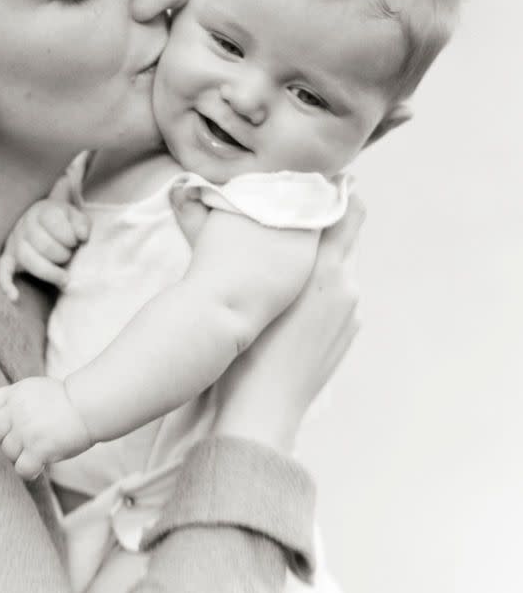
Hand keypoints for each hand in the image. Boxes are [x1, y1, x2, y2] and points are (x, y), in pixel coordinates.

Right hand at [0, 199, 89, 301]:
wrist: (45, 221)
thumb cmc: (64, 223)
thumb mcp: (76, 217)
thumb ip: (82, 224)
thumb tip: (82, 236)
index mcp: (41, 210)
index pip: (53, 222)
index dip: (70, 236)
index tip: (77, 242)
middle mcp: (24, 224)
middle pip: (42, 244)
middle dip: (62, 254)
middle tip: (70, 257)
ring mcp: (14, 241)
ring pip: (27, 258)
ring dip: (49, 271)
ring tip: (64, 279)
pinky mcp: (8, 257)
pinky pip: (2, 270)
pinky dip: (6, 284)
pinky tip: (14, 297)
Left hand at [0, 377, 93, 479]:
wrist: (88, 405)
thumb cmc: (67, 400)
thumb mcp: (35, 389)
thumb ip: (17, 400)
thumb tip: (4, 419)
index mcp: (16, 393)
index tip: (12, 424)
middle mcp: (16, 410)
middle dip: (9, 437)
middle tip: (27, 439)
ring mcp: (25, 430)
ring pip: (8, 452)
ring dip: (22, 454)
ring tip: (39, 449)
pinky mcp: (37, 449)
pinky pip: (21, 469)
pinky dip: (30, 471)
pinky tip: (40, 465)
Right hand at [213, 195, 364, 452]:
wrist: (263, 410)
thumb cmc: (245, 347)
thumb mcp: (248, 289)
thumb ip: (253, 246)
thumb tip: (242, 213)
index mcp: (326, 269)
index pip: (347, 210)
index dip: (335, 191)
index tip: (316, 182)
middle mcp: (346, 285)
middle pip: (345, 236)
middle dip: (322, 225)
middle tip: (292, 217)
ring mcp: (351, 312)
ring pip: (339, 268)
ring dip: (319, 259)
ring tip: (286, 261)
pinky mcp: (347, 334)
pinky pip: (338, 296)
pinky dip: (321, 290)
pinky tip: (293, 301)